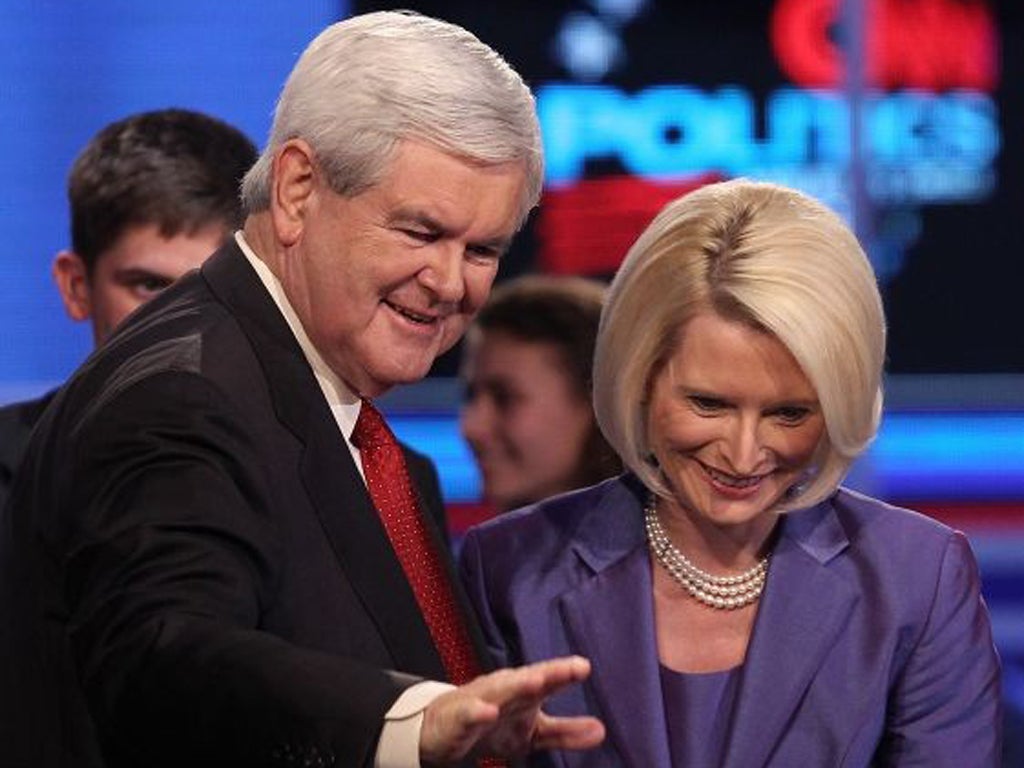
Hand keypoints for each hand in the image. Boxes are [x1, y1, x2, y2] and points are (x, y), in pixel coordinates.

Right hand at [419, 655, 604, 764]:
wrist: (443, 729)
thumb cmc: (493, 723)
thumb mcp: (533, 733)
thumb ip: (565, 732)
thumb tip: (601, 731)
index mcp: (523, 691)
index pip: (547, 680)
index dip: (564, 673)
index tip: (584, 667)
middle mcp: (504, 690)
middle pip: (527, 679)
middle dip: (548, 673)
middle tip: (572, 668)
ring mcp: (479, 701)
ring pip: (499, 691)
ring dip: (516, 686)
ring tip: (536, 682)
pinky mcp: (458, 719)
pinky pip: (467, 715)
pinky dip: (476, 713)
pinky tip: (487, 712)